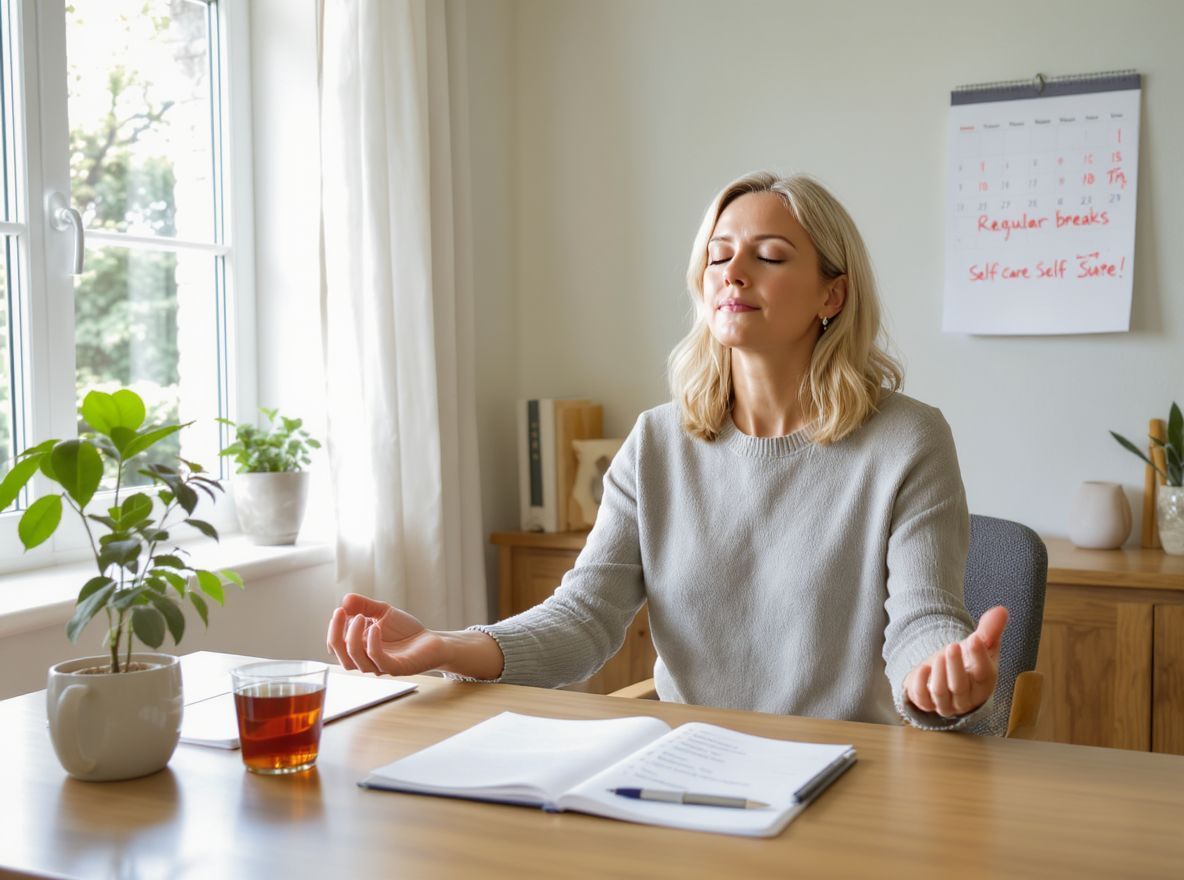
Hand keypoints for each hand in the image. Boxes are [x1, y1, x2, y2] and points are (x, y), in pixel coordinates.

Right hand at [326, 593, 449, 675]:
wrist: (431, 641)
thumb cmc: (405, 630)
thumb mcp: (382, 612)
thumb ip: (364, 606)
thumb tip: (345, 599)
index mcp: (360, 649)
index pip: (336, 646)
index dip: (333, 630)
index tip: (339, 610)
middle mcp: (367, 660)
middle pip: (341, 656)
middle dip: (335, 634)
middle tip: (340, 612)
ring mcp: (380, 665)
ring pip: (355, 660)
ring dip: (352, 637)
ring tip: (360, 616)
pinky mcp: (396, 667)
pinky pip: (378, 660)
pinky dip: (372, 644)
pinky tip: (375, 627)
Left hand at [903, 606, 1007, 717]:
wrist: (946, 675)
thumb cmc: (968, 661)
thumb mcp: (980, 645)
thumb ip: (990, 630)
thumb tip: (1001, 611)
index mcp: (984, 684)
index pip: (984, 674)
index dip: (980, 657)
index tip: (975, 639)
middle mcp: (966, 698)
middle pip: (960, 686)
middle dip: (956, 666)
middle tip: (952, 646)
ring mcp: (945, 703)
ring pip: (941, 693)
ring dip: (939, 673)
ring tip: (939, 655)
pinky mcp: (926, 702)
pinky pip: (921, 697)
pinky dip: (920, 682)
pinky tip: (923, 668)